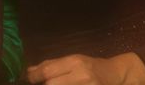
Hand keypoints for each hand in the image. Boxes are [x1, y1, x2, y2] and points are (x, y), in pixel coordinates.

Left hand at [27, 53, 144, 84]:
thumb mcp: (74, 61)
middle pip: (51, 84)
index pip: (47, 71)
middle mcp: (81, 75)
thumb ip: (52, 65)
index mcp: (74, 62)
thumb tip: (30, 71)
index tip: (26, 80)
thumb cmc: (93, 67)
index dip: (33, 78)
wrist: (118, 75)